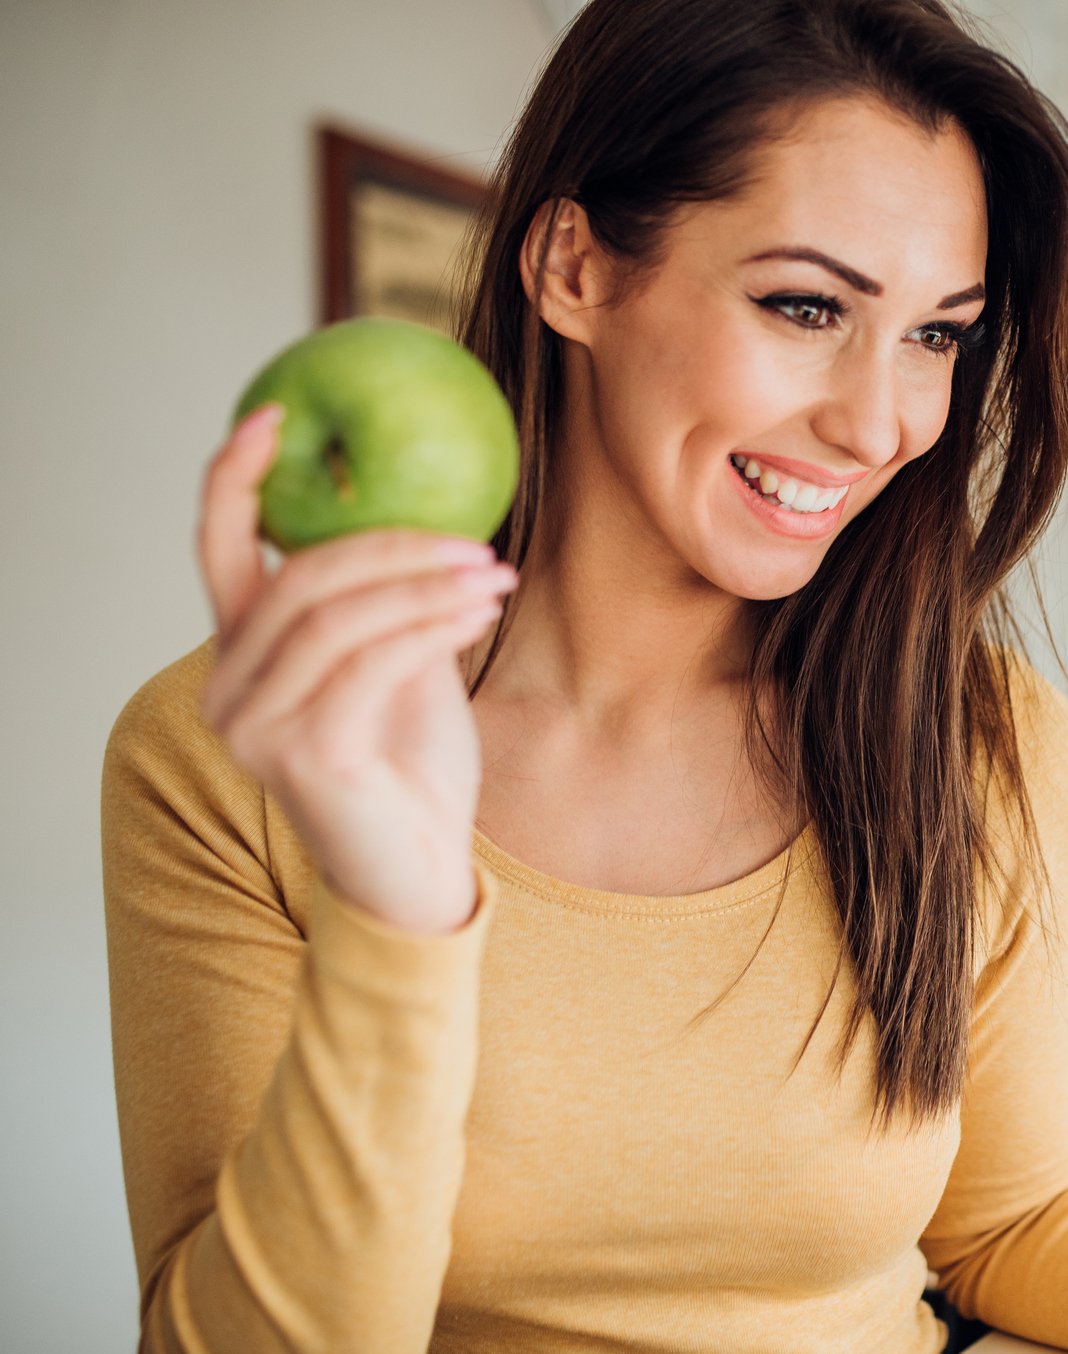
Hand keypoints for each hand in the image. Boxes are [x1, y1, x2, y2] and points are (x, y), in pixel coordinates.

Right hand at [195, 402, 515, 934]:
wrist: (419, 872)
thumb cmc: (412, 768)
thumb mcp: (402, 666)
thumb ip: (388, 605)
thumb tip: (428, 523)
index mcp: (243, 652)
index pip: (218, 547)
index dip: (235, 475)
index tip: (274, 414)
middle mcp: (231, 685)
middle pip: (298, 576)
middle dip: (392, 543)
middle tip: (476, 538)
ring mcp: (257, 724)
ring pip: (338, 617)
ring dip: (427, 584)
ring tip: (496, 575)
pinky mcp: (303, 754)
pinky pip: (371, 662)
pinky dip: (432, 626)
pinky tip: (479, 613)